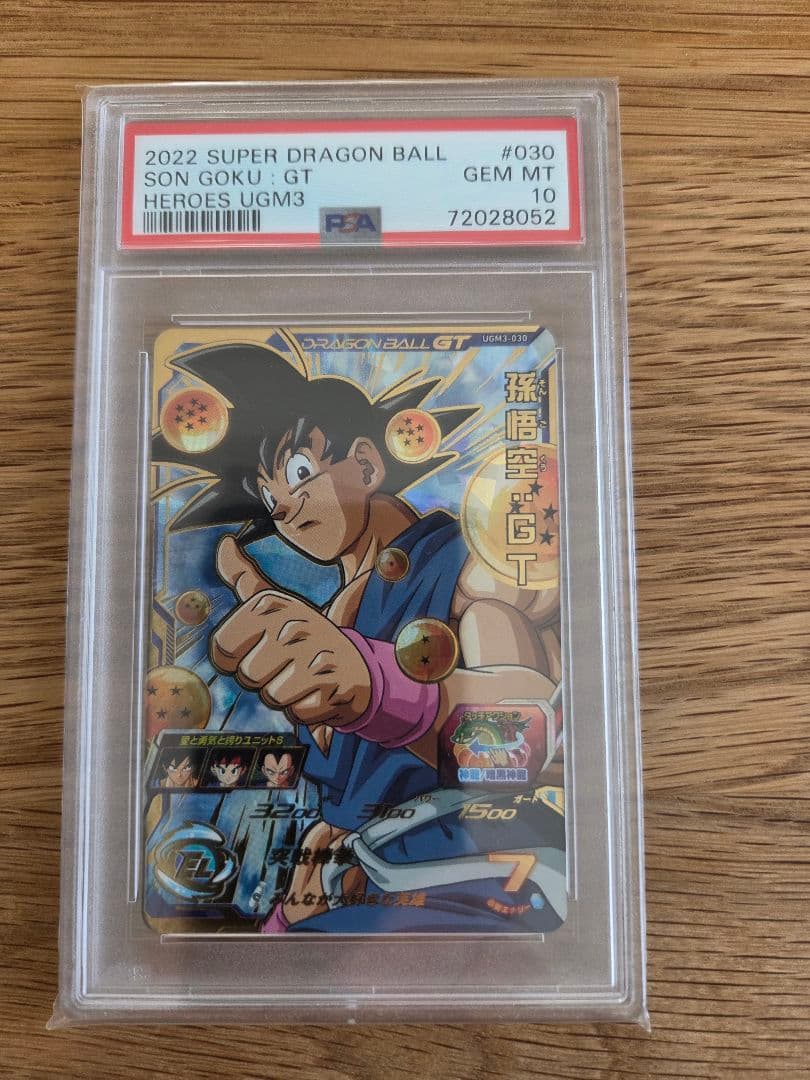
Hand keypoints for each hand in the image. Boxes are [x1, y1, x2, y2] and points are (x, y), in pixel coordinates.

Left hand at [211, 537, 370, 725]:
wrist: (358, 666)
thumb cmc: (306, 637)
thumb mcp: (277, 604)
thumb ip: (244, 578)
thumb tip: (224, 544)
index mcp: (274, 604)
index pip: (223, 647)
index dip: (234, 658)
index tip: (256, 649)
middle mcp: (295, 624)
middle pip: (247, 675)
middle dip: (261, 680)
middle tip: (283, 666)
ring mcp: (317, 655)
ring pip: (271, 696)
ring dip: (284, 696)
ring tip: (301, 679)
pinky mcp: (335, 687)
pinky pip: (297, 713)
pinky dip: (305, 709)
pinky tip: (318, 691)